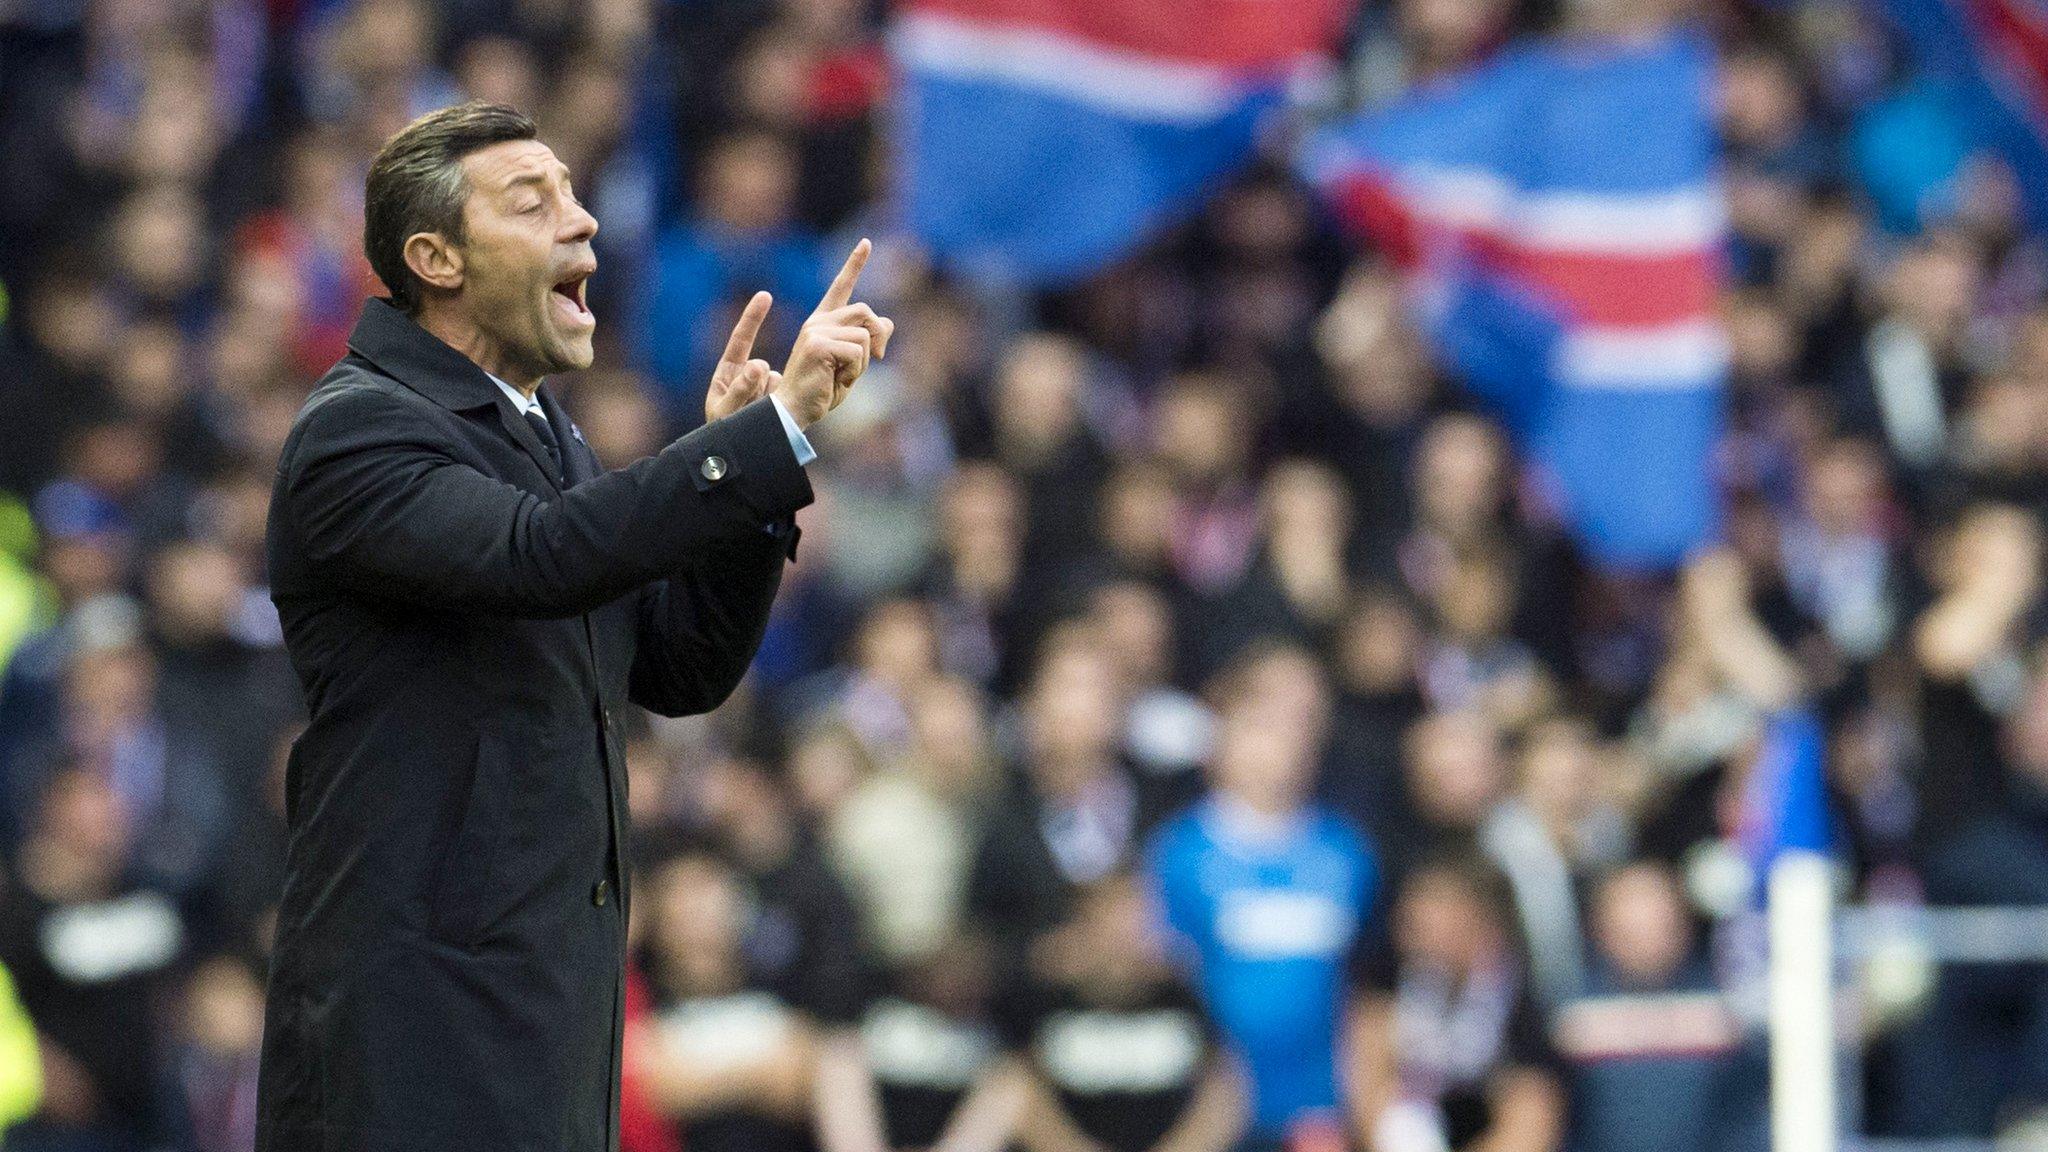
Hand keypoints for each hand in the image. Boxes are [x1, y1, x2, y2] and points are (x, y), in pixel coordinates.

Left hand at [705, 291, 779, 423]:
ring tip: (755, 419)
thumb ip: (739, 390)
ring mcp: (763, 388)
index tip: (765, 295)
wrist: (736, 455)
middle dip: (760, 381)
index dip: (753, 317)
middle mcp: (747, 375)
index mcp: (728, 371)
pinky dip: (777, 404)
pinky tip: (768, 417)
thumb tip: (758, 365)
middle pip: (761, 367)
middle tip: (756, 400)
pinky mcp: (777, 398)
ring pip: (776, 382)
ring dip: (768, 400)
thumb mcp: (725, 413)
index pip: (741, 340)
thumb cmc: (723, 433)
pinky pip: (783, 393)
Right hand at [774, 238, 893, 429]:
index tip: (866, 243)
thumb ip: (867, 342)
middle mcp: (817, 321)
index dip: (855, 264)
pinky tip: (836, 380)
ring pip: (865, 334)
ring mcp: (815, 331)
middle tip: (877, 357)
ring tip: (843, 375)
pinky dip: (855, 371)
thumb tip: (887, 322)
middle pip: (865, 311)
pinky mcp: (817, 344)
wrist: (795, 409)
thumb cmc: (821, 390)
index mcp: (823, 322)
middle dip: (878, 335)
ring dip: (864, 361)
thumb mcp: (852, 364)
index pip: (841, 287)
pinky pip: (858, 351)